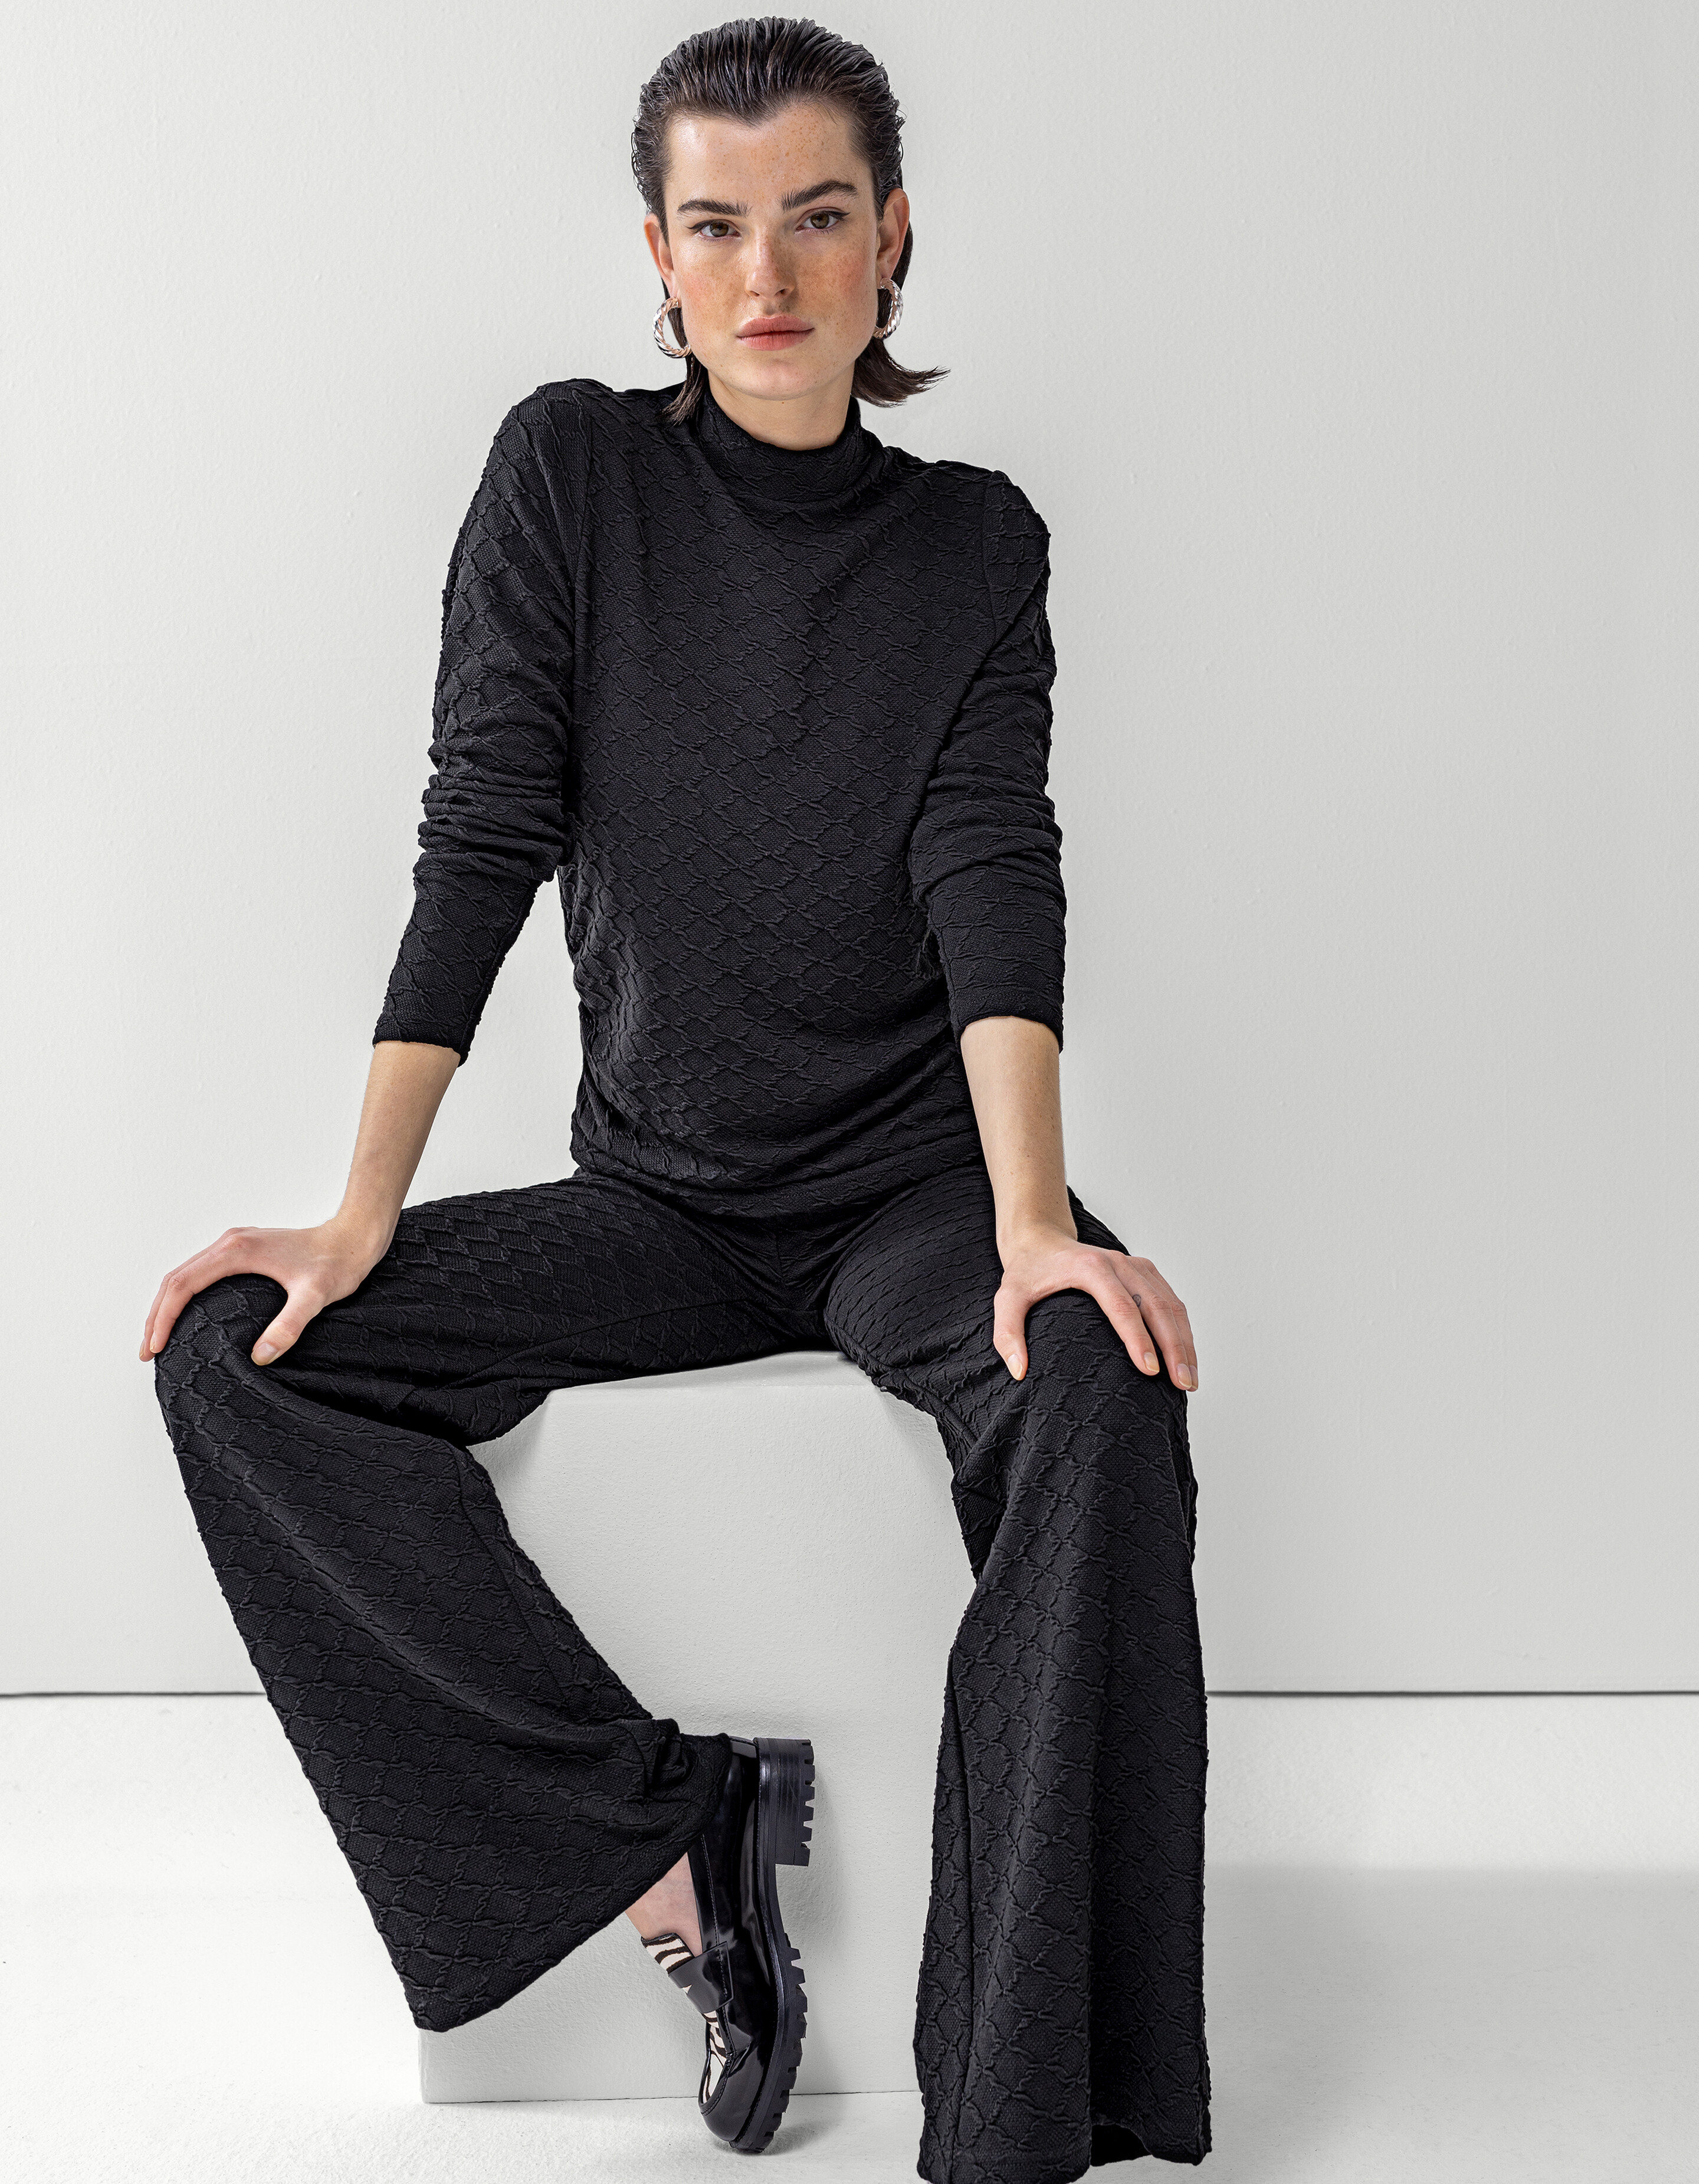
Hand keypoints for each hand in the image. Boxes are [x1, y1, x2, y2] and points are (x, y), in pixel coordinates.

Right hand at [139, 1215, 390, 1366]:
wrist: (355, 1237)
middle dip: (156, 1315)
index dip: (163, 1317)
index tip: (154, 1347)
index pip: (183, 1284)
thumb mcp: (316, 1297)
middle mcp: (230, 1242)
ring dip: (167, 1304)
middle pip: (176, 1278)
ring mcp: (236, 1244)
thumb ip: (289, 1325)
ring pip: (186, 1274)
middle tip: (148, 1352)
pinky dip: (185, 1295)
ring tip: (158, 1339)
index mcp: (237, 1250)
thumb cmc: (338, 1264)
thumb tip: (260, 1357)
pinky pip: (202, 1272)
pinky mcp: (244, 1250)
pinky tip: (187, 1318)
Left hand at [993, 1221, 1196, 1388]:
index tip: (1149, 1369)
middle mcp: (1119, 1263)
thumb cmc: (1027, 1272)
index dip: (1138, 1338)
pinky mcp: (1145, 1271)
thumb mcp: (1006, 1298)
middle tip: (1181, 1384)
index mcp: (1090, 1267)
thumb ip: (1007, 1333)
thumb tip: (1020, 1370)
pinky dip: (1183, 1329)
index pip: (1121, 1305)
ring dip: (1184, 1341)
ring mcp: (1136, 1265)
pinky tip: (1186, 1357)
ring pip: (1171, 1303)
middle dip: (1173, 1347)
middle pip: (1156, 1305)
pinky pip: (1171, 1300)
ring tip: (1189, 1379)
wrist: (1042, 1240)